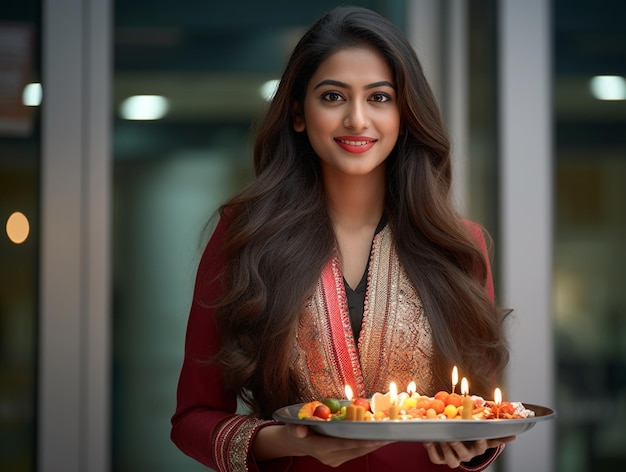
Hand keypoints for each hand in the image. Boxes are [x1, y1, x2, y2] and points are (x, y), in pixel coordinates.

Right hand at [254, 423, 391, 466]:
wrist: (296, 441)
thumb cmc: (297, 427)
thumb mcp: (293, 425)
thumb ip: (297, 428)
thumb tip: (300, 431)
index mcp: (320, 447)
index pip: (345, 443)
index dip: (361, 439)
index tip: (377, 435)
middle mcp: (330, 457)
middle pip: (357, 448)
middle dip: (375, 441)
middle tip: (393, 433)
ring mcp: (336, 460)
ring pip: (360, 451)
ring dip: (376, 443)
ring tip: (392, 434)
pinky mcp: (341, 459)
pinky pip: (358, 451)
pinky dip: (370, 444)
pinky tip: (381, 437)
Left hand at [423, 436, 515, 467]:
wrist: (454, 443)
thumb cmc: (469, 435)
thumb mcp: (482, 434)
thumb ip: (496, 434)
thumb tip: (514, 436)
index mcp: (477, 448)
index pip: (481, 447)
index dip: (479, 443)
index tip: (478, 436)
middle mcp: (466, 456)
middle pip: (463, 453)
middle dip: (457, 445)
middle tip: (452, 436)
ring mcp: (452, 459)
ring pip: (449, 458)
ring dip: (444, 447)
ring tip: (439, 435)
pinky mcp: (439, 460)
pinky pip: (435, 458)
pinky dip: (431, 450)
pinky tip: (428, 440)